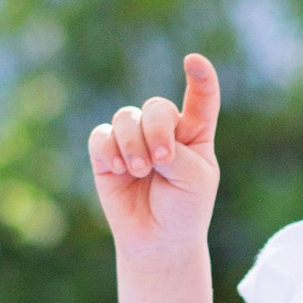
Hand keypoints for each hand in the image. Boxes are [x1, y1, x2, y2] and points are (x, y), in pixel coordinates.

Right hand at [90, 52, 221, 264]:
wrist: (158, 241)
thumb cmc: (185, 209)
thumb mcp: (195, 180)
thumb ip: (176, 153)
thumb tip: (141, 142)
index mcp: (195, 133)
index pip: (201, 99)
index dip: (200, 78)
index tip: (194, 60)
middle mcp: (164, 131)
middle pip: (157, 107)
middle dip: (157, 129)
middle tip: (162, 160)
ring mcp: (134, 140)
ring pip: (127, 118)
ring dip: (133, 143)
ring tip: (140, 170)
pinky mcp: (107, 155)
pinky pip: (101, 136)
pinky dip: (108, 148)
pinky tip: (118, 167)